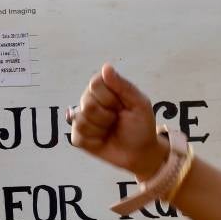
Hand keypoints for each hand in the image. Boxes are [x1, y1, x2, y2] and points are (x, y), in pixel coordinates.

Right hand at [70, 63, 168, 179]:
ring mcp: (82, 118)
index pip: (95, 83)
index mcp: (104, 89)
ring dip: (101, 129)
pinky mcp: (78, 137)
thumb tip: (106, 67)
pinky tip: (102, 140)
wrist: (140, 152)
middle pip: (87, 103)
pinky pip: (78, 137)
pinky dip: (94, 141)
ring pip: (81, 120)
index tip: (122, 105)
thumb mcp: (139, 104)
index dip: (110, 97)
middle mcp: (89, 101)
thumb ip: (123, 86)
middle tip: (117, 120)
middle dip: (107, 116)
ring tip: (111, 130)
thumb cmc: (141, 126)